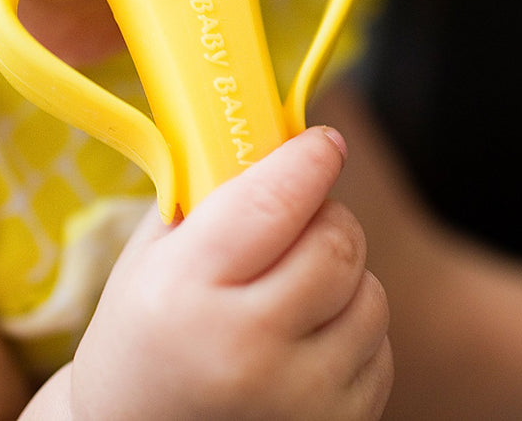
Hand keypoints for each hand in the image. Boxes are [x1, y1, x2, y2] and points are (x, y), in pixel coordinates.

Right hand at [68, 127, 392, 419]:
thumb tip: (278, 128)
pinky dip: (350, 335)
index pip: (279, 198)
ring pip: (370, 294)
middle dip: (325, 220)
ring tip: (291, 299)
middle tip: (298, 227)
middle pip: (337, 242)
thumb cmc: (143, 341)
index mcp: (187, 291)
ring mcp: (298, 396)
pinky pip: (378, 348)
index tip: (323, 144)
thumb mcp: (147, 260)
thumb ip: (208, 192)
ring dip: (342, 281)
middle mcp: (246, 348)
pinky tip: (302, 348)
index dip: (311, 158)